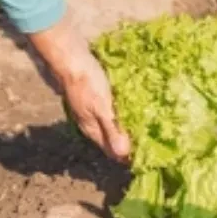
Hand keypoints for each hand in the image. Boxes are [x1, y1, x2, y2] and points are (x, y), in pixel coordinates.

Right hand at [29, 17, 131, 162]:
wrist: (71, 59)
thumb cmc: (88, 83)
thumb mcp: (103, 107)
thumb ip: (112, 130)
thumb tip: (123, 154)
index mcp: (91, 128)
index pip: (110, 150)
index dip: (125, 156)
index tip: (143, 158)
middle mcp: (88, 123)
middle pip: (108, 141)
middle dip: (123, 146)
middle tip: (145, 147)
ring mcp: (88, 110)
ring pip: (106, 127)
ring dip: (120, 132)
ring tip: (138, 132)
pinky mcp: (90, 98)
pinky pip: (106, 114)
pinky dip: (116, 117)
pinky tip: (124, 112)